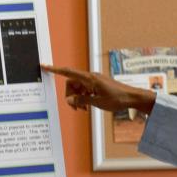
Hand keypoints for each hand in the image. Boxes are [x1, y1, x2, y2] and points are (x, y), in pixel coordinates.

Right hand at [40, 64, 155, 113]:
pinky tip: (87, 107)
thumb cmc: (117, 99)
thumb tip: (70, 100)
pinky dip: (83, 98)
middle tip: (77, 108)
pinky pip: (85, 90)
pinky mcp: (97, 85)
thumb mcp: (97, 102)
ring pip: (78, 88)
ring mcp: (94, 81)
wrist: (132, 98)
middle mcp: (90, 77)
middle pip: (71, 84)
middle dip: (70, 96)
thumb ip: (81, 100)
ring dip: (77, 99)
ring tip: (84, 109)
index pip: (68, 73)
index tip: (44, 66)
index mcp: (89, 78)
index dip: (55, 70)